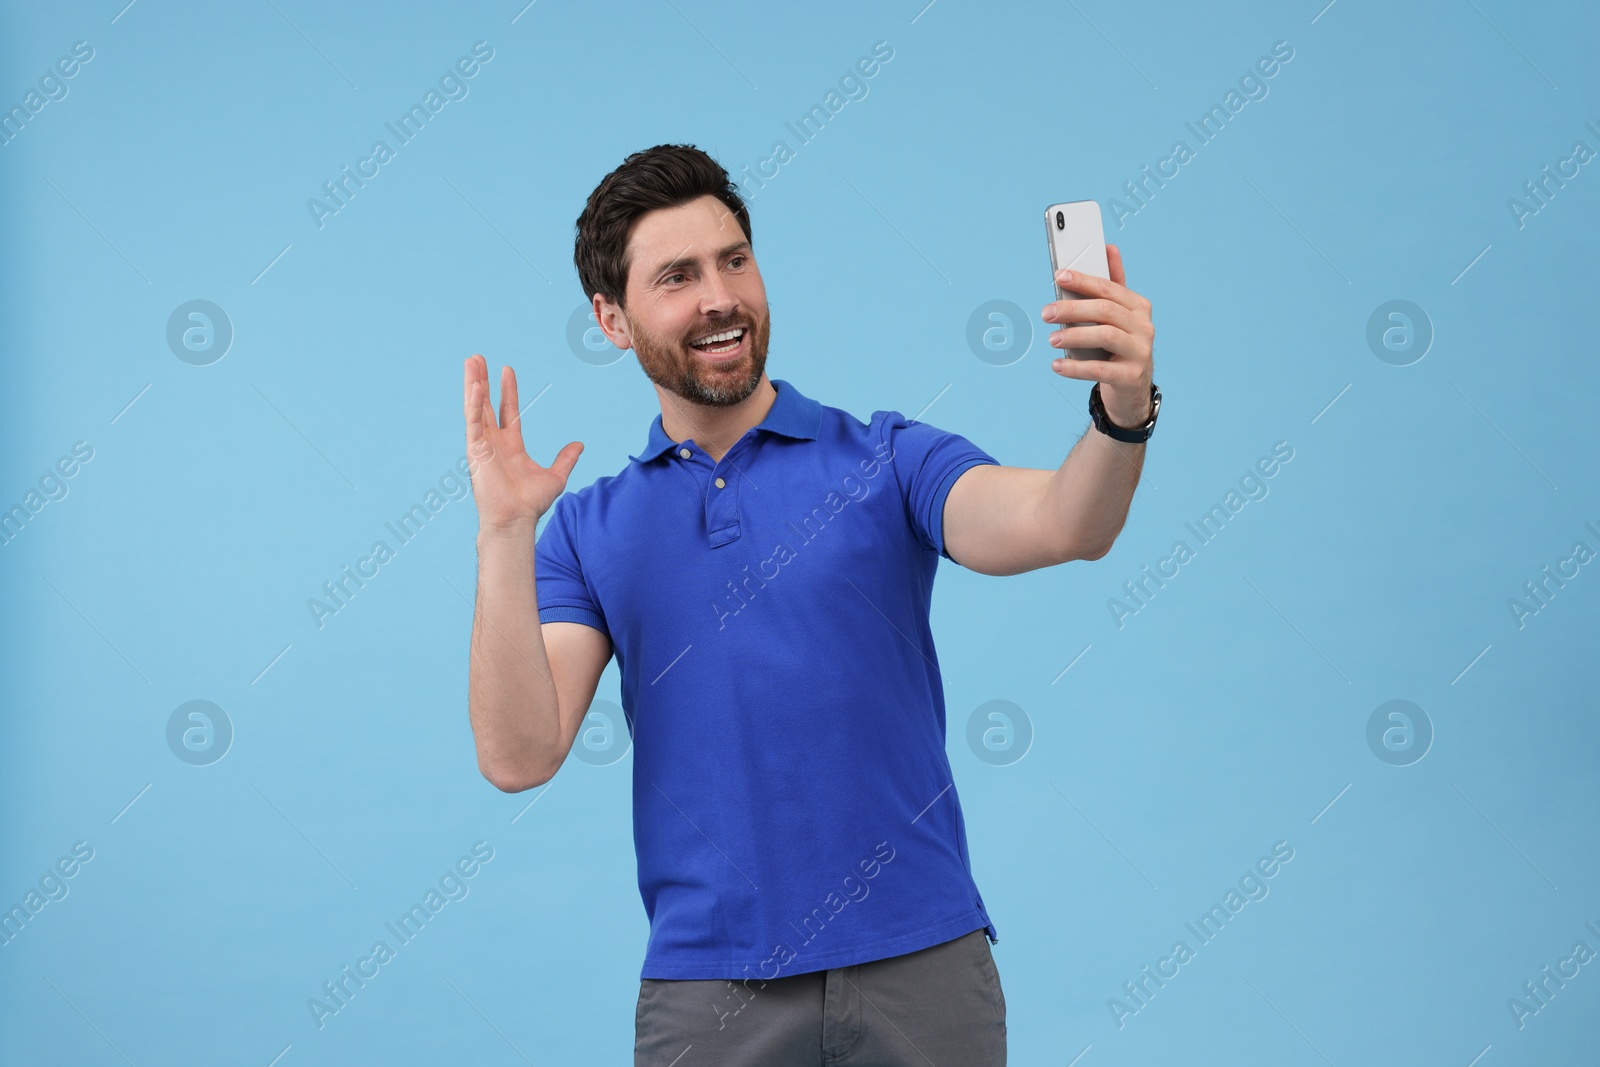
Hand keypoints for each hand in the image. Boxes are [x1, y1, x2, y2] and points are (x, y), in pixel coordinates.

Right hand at [463, 355, 582, 533]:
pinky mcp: (475, 451)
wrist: (517, 519)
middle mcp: (494, 442)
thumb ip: (565, 458)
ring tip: (471, 361)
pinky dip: (472, 405)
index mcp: (511, 446)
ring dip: (473, 384)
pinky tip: (473, 387)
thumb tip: (579, 445)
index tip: (507, 370)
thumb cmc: (531, 503)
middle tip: (478, 358)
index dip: (507, 390)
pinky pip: (473, 423)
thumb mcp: (555, 476)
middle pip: (487, 404)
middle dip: (483, 381)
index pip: (508, 411)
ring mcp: (483, 445)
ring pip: (476, 408)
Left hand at [1041, 244, 1155, 427]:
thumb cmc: (1119, 346)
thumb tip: (1109, 248)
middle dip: (1073, 309)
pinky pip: (1100, 369)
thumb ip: (1113, 284)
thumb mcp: (1119, 315)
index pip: (1108, 288)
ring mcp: (1140, 352)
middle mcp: (1144, 326)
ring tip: (1051, 340)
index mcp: (1138, 306)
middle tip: (1046, 313)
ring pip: (1106, 335)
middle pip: (1105, 310)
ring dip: (1075, 336)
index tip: (1059, 276)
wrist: (1132, 388)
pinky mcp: (1131, 376)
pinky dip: (1075, 368)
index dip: (1083, 280)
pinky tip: (1057, 365)